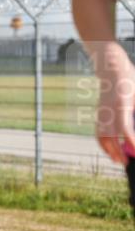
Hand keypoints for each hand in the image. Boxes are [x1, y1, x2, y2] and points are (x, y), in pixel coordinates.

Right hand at [93, 43, 134, 163]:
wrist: (111, 67)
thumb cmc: (130, 79)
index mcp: (121, 104)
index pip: (124, 128)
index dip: (130, 142)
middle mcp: (108, 110)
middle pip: (109, 136)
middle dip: (117, 151)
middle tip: (126, 162)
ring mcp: (101, 112)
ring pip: (101, 135)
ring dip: (108, 150)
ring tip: (117, 160)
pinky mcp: (99, 113)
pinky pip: (98, 131)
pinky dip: (103, 143)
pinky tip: (111, 149)